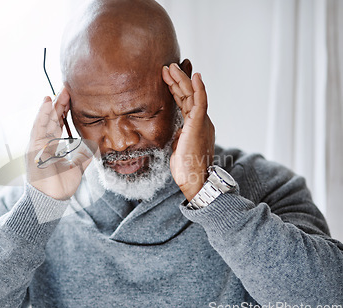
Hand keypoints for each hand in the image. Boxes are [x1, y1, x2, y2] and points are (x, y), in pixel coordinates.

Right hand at [26, 88, 96, 199]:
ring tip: (58, 90)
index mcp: (52, 146)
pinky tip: (47, 102)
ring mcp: (37, 144)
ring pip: (44, 119)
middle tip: (67, 88)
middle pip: (51, 118)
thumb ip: (82, 157)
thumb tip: (93, 148)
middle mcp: (43, 143)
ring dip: (51, 104)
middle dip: (59, 103)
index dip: (64, 110)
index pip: (58, 123)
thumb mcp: (76, 168)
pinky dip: (42, 113)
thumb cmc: (60, 187)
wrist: (51, 201)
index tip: (72, 97)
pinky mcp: (33, 147)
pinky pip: (38, 126)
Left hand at [162, 63, 214, 200]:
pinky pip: (201, 102)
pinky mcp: (200, 124)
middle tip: (167, 67)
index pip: (185, 103)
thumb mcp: (178, 148)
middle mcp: (200, 120)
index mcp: (195, 126)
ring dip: (182, 80)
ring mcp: (201, 121)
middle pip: (188, 95)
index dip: (176, 90)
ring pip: (193, 95)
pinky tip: (195, 76)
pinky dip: (198, 88)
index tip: (167, 78)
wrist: (195, 180)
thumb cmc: (187, 168)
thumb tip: (175, 133)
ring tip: (171, 67)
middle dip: (177, 80)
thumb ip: (179, 137)